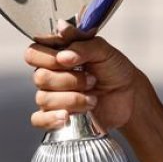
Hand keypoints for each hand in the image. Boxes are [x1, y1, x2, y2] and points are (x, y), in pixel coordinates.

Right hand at [25, 36, 139, 131]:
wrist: (130, 95)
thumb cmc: (115, 70)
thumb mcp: (104, 51)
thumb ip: (82, 42)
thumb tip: (62, 41)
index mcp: (56, 56)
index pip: (33, 54)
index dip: (48, 58)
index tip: (69, 60)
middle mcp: (50, 75)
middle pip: (40, 78)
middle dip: (69, 80)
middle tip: (91, 80)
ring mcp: (52, 97)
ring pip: (44, 99)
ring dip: (73, 99)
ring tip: (93, 98)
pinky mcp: (56, 117)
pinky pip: (39, 120)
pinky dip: (52, 118)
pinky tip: (67, 116)